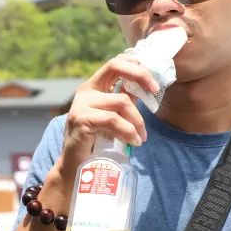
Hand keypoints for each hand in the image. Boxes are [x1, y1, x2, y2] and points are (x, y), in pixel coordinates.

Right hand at [57, 54, 156, 178]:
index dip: (136, 67)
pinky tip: (133, 142)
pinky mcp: (80, 119)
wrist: (76, 166)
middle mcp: (85, 91)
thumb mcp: (113, 117)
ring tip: (140, 138)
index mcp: (93, 87)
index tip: (153, 82)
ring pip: (121, 101)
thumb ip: (124, 101)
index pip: (115, 63)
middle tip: (155, 91)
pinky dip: (128, 131)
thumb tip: (146, 88)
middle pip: (115, 67)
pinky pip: (113, 120)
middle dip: (140, 75)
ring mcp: (80, 104)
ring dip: (137, 121)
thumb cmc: (96, 142)